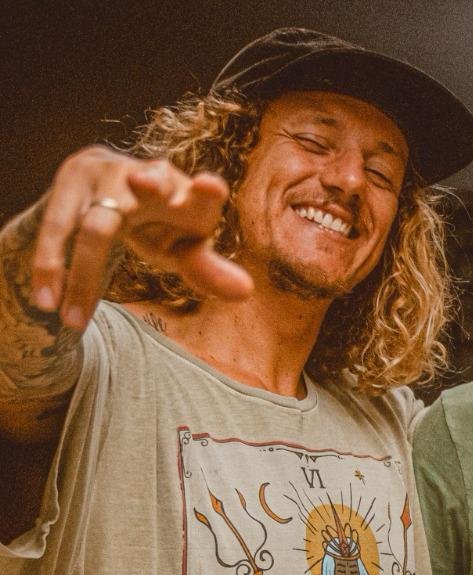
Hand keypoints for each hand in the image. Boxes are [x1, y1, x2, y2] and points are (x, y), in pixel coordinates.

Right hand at [31, 147, 251, 329]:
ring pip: (95, 225)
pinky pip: (56, 228)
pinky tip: (47, 302)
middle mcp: (148, 177)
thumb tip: (246, 293)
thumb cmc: (160, 224)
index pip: (202, 195)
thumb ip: (207, 269)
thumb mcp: (183, 247)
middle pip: (146, 190)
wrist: (108, 185)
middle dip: (146, 188)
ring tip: (72, 320)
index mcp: (187, 195)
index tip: (211, 188)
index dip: (207, 192)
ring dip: (82, 276)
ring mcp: (106, 176)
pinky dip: (50, 266)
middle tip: (147, 189)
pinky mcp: (70, 184)